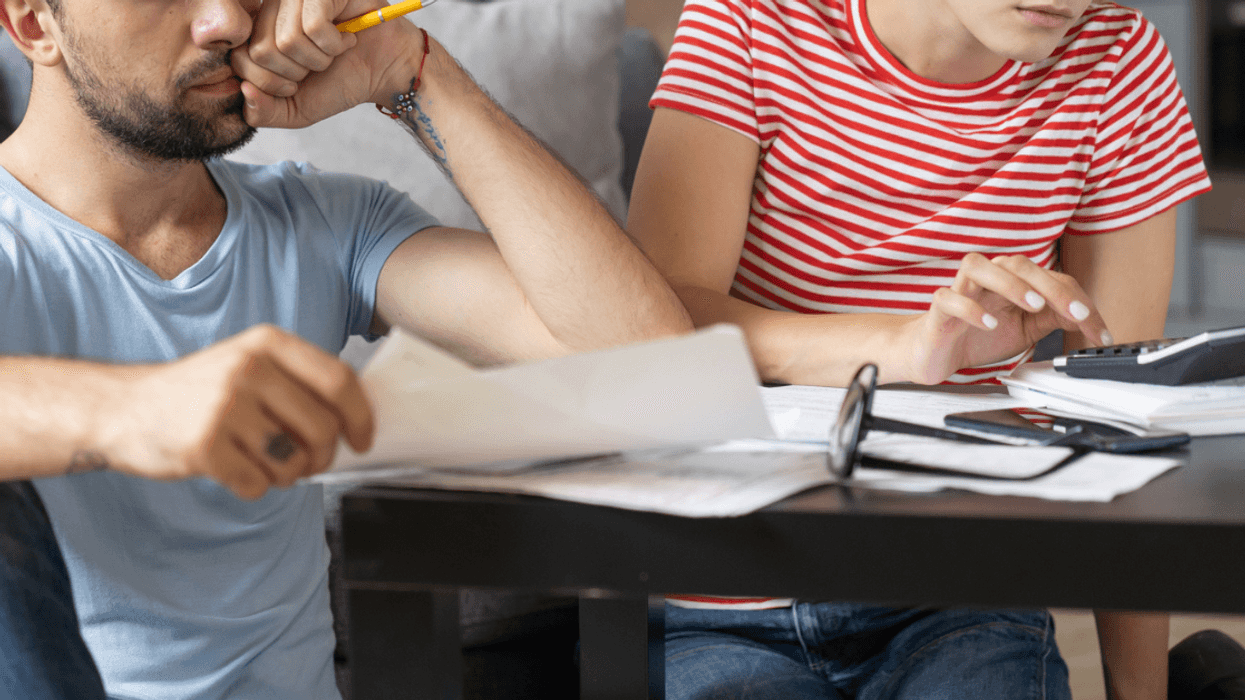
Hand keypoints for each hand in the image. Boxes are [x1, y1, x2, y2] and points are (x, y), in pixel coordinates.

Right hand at [106, 325, 373, 499]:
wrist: (125, 408)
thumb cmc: (201, 392)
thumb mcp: (250, 365)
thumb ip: (298, 383)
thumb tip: (355, 421)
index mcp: (268, 344)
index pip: (339, 381)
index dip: (360, 417)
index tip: (362, 440)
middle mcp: (248, 369)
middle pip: (323, 428)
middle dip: (323, 457)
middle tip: (307, 464)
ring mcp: (224, 407)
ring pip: (293, 462)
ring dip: (288, 475)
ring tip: (265, 463)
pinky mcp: (203, 446)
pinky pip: (257, 484)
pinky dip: (254, 486)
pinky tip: (234, 470)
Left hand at [231, 0, 426, 127]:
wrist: (384, 70)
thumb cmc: (340, 82)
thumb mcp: (295, 109)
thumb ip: (262, 112)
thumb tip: (244, 90)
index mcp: (258, 31)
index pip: (239, 59)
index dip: (272, 83)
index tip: (298, 80)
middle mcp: (271, 8)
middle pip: (262, 51)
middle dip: (297, 72)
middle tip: (318, 65)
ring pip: (287, 40)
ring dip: (319, 58)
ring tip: (333, 51)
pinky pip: (313, 26)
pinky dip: (334, 44)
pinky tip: (345, 38)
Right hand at [900, 253, 1112, 383]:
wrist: (933, 353)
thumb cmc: (976, 336)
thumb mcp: (1026, 329)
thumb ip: (1053, 319)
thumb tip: (1088, 318)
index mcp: (1011, 280)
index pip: (1050, 279)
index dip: (1078, 302)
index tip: (1099, 332)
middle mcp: (986, 278)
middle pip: (1017, 264)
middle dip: (1051, 287)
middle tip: (1075, 314)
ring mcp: (960, 290)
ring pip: (978, 266)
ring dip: (1010, 283)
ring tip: (1034, 305)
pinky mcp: (938, 309)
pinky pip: (949, 299)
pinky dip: (970, 309)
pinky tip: (989, 323)